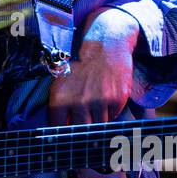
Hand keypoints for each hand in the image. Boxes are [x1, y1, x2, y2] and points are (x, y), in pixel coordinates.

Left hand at [47, 8, 140, 126]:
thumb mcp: (61, 82)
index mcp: (60, 98)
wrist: (104, 45)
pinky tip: (107, 98)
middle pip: (81, 130)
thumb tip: (61, 130)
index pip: (59, 128)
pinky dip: (110, 112)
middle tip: (85, 123)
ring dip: (97, 120)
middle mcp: (79, 101)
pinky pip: (112, 116)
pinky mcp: (116, 99)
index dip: (64, 132)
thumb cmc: (79, 65)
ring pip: (99, 125)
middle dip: (83, 128)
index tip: (69, 132)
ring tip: (96, 107)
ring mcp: (99, 101)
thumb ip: (60, 106)